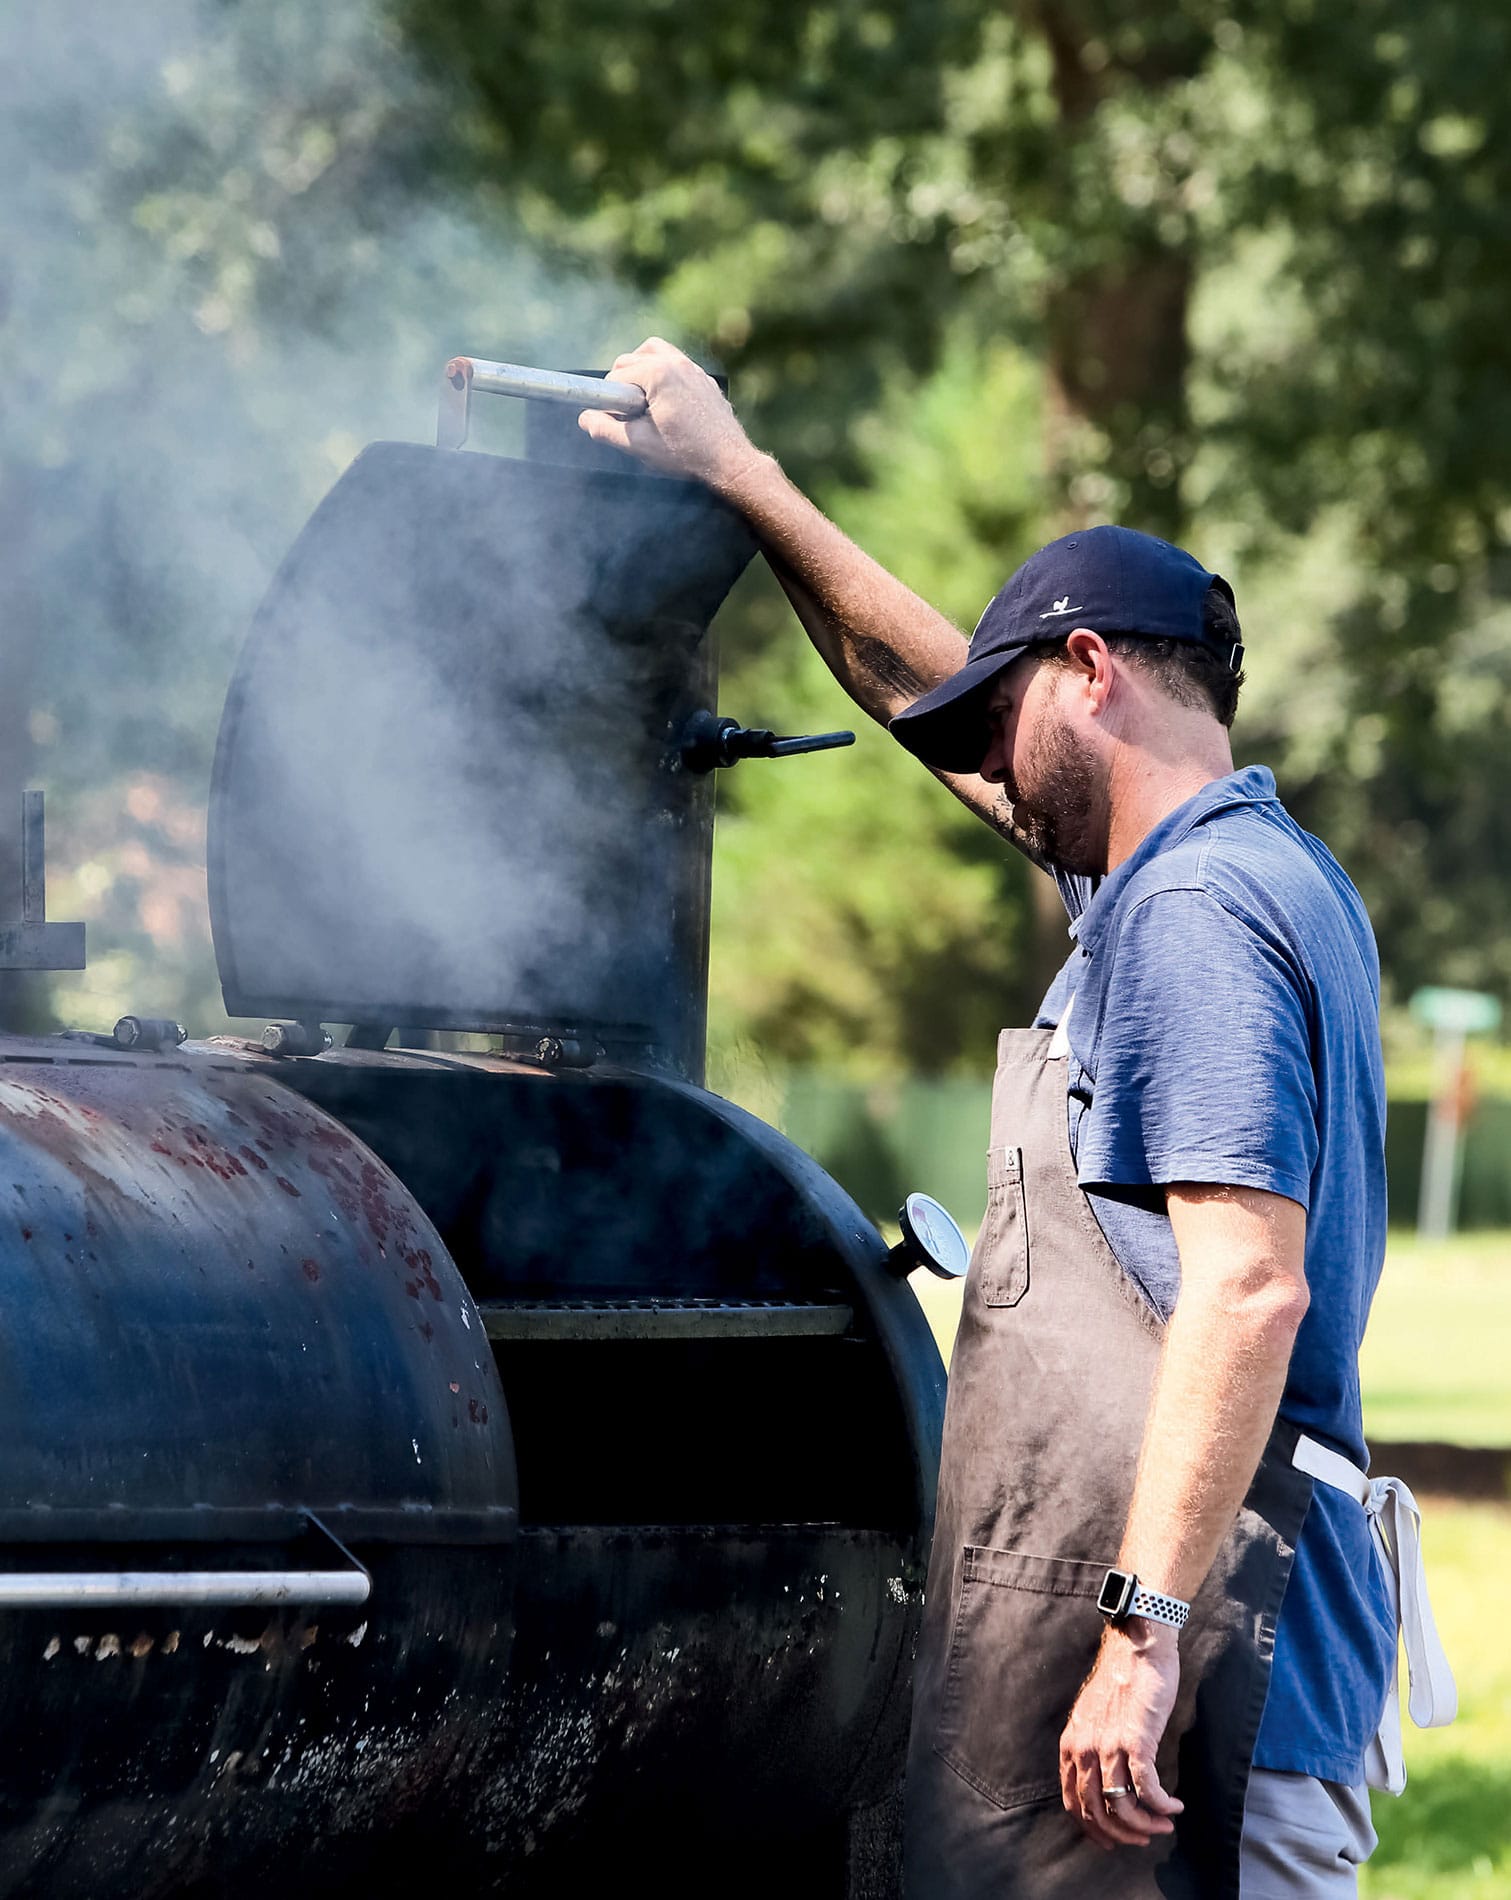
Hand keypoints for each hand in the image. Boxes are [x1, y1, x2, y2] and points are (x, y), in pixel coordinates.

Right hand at [578, 337, 767, 493]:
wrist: (729, 462)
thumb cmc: (686, 454)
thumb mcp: (638, 444)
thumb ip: (606, 429)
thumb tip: (585, 418)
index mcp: (658, 373)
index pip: (617, 375)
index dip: (611, 399)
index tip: (619, 420)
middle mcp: (676, 362)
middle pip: (632, 359)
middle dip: (623, 383)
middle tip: (629, 414)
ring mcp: (693, 368)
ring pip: (654, 353)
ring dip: (641, 370)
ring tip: (642, 401)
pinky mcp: (704, 378)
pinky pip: (675, 364)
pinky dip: (663, 375)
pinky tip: (665, 404)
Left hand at [1059, 1621, 1184, 1851]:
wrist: (1136, 1649)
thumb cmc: (1120, 1682)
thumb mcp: (1092, 1718)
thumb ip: (1092, 1748)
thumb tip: (1106, 1785)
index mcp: (1071, 1744)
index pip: (1073, 1801)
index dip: (1093, 1828)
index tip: (1112, 1840)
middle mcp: (1084, 1748)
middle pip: (1096, 1811)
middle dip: (1122, 1834)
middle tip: (1144, 1838)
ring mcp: (1109, 1746)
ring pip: (1122, 1807)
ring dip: (1146, 1825)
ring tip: (1164, 1824)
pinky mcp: (1137, 1741)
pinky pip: (1148, 1789)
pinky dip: (1163, 1805)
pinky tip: (1175, 1806)